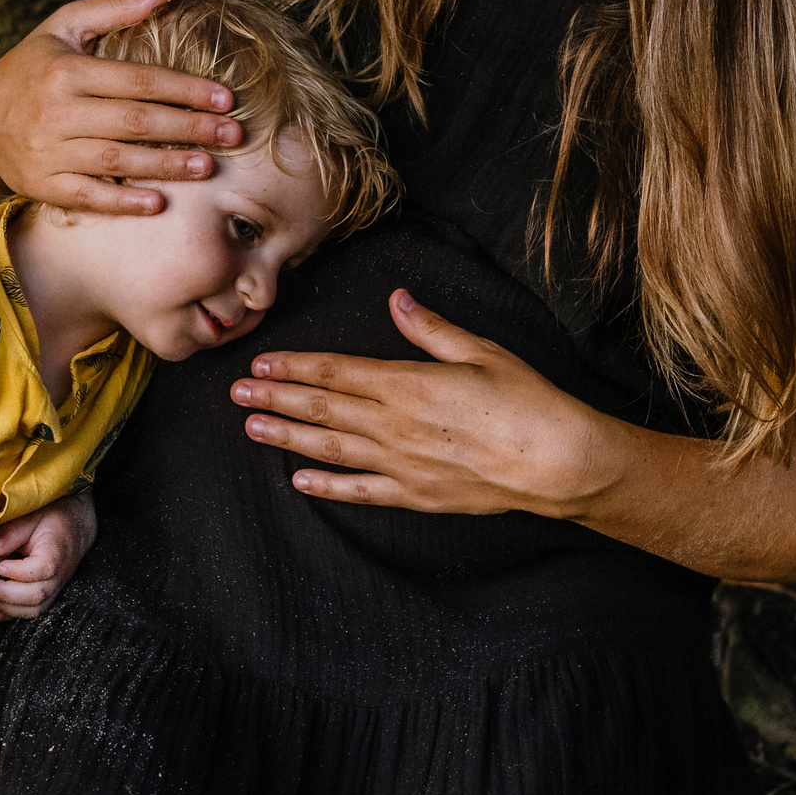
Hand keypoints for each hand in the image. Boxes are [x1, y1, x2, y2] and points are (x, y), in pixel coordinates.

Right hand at [0, 0, 241, 214]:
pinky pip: (87, 196)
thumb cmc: (32, 65)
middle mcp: (56, 112)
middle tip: (233, 133)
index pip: (137, 81)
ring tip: (207, 167)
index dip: (184, 89)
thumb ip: (115, 7)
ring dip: (165, 166)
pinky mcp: (42, 185)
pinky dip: (122, 201)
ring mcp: (48, 151)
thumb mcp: (64, 26)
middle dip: (188, 128)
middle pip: (134, 121)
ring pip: (115, 160)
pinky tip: (158, 203)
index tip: (224, 97)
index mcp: (67, 70)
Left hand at [0, 491, 95, 621]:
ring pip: (31, 610)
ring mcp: (53, 590)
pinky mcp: (45, 597)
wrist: (75, 527)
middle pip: (35, 595)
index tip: (0, 566)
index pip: (43, 569)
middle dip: (4, 594)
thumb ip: (14, 531)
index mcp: (56, 553)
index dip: (20, 572)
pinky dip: (5, 616)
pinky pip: (27, 613)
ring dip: (2, 608)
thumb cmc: (52, 518)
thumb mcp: (33, 515)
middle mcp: (58, 576)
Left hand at [227, 289, 624, 518]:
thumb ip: (431, 328)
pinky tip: (300, 480)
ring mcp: (403, 464)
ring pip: (331, 448)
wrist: (560, 464)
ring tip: (253, 428)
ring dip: (287, 437)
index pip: (337, 373)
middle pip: (322, 409)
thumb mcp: (481, 352)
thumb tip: (398, 299)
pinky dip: (328, 485)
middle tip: (236, 395)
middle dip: (275, 399)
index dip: (295, 368)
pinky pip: (362, 490)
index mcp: (409, 384)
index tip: (261, 364)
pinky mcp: (417, 495)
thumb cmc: (527, 402)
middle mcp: (396, 425)